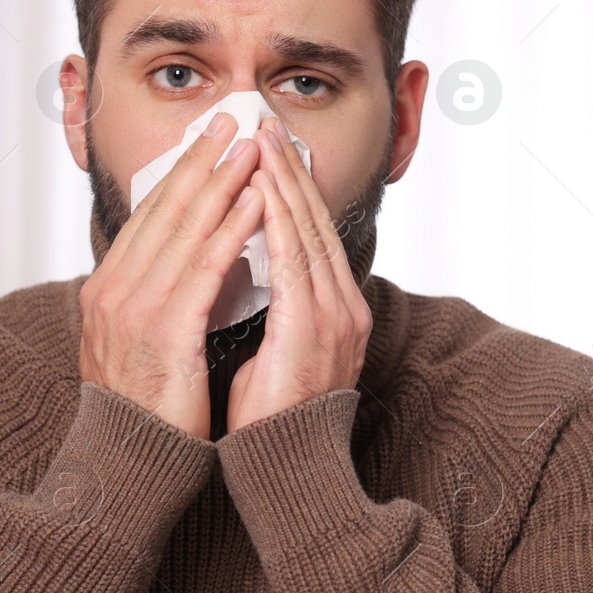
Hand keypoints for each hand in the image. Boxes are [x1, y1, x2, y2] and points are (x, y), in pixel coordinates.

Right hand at [79, 110, 264, 438]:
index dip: (183, 171)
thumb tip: (177, 266)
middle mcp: (114, 289)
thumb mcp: (138, 342)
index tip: (210, 137)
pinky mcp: (165, 329)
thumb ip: (152, 299)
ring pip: (185, 227)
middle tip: (232, 116)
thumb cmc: (146, 408)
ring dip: (223, 179)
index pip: (149, 215)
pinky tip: (255, 201)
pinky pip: (205, 266)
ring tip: (252, 144)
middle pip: (164, 208)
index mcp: (107, 289)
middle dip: (202, 158)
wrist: (131, 462)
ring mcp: (135, 308)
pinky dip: (232, 228)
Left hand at [225, 116, 371, 432]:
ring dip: (282, 182)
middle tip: (264, 126)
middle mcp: (343, 305)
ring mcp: (333, 313)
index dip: (291, 190)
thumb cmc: (273, 417)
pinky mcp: (313, 324)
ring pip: (306, 230)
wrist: (288, 466)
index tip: (268, 154)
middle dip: (288, 170)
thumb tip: (249, 277)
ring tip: (261, 141)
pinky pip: (294, 258)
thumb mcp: (277, 350)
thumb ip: (276, 310)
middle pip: (314, 221)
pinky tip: (262, 189)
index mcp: (334, 309)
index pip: (311, 234)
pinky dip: (279, 219)